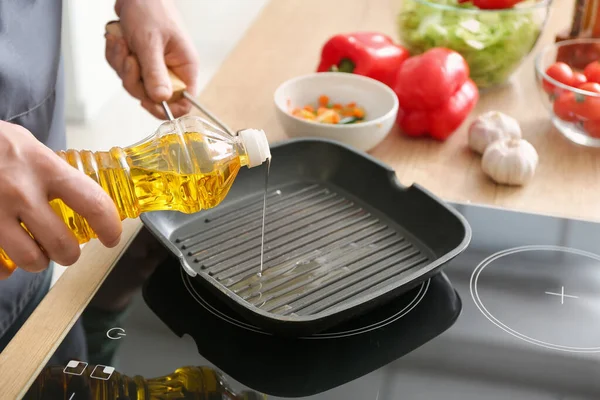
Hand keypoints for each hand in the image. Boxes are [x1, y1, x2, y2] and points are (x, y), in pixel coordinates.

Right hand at [0, 121, 121, 278]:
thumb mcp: (29, 147)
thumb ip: (54, 173)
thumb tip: (85, 199)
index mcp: (44, 167)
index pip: (92, 202)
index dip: (109, 226)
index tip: (112, 237)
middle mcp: (20, 190)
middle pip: (61, 244)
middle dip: (69, 254)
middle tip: (66, 250)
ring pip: (30, 259)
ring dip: (38, 262)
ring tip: (35, 252)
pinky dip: (4, 269)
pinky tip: (5, 257)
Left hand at [105, 0, 199, 118]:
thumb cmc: (151, 10)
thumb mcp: (151, 43)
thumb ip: (155, 73)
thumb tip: (162, 100)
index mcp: (184, 67)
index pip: (184, 103)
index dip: (166, 108)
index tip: (147, 100)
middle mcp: (172, 70)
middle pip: (153, 96)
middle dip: (134, 80)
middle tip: (130, 60)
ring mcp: (155, 66)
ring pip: (135, 84)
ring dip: (122, 65)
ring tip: (123, 43)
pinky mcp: (139, 61)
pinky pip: (123, 71)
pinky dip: (116, 57)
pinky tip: (118, 40)